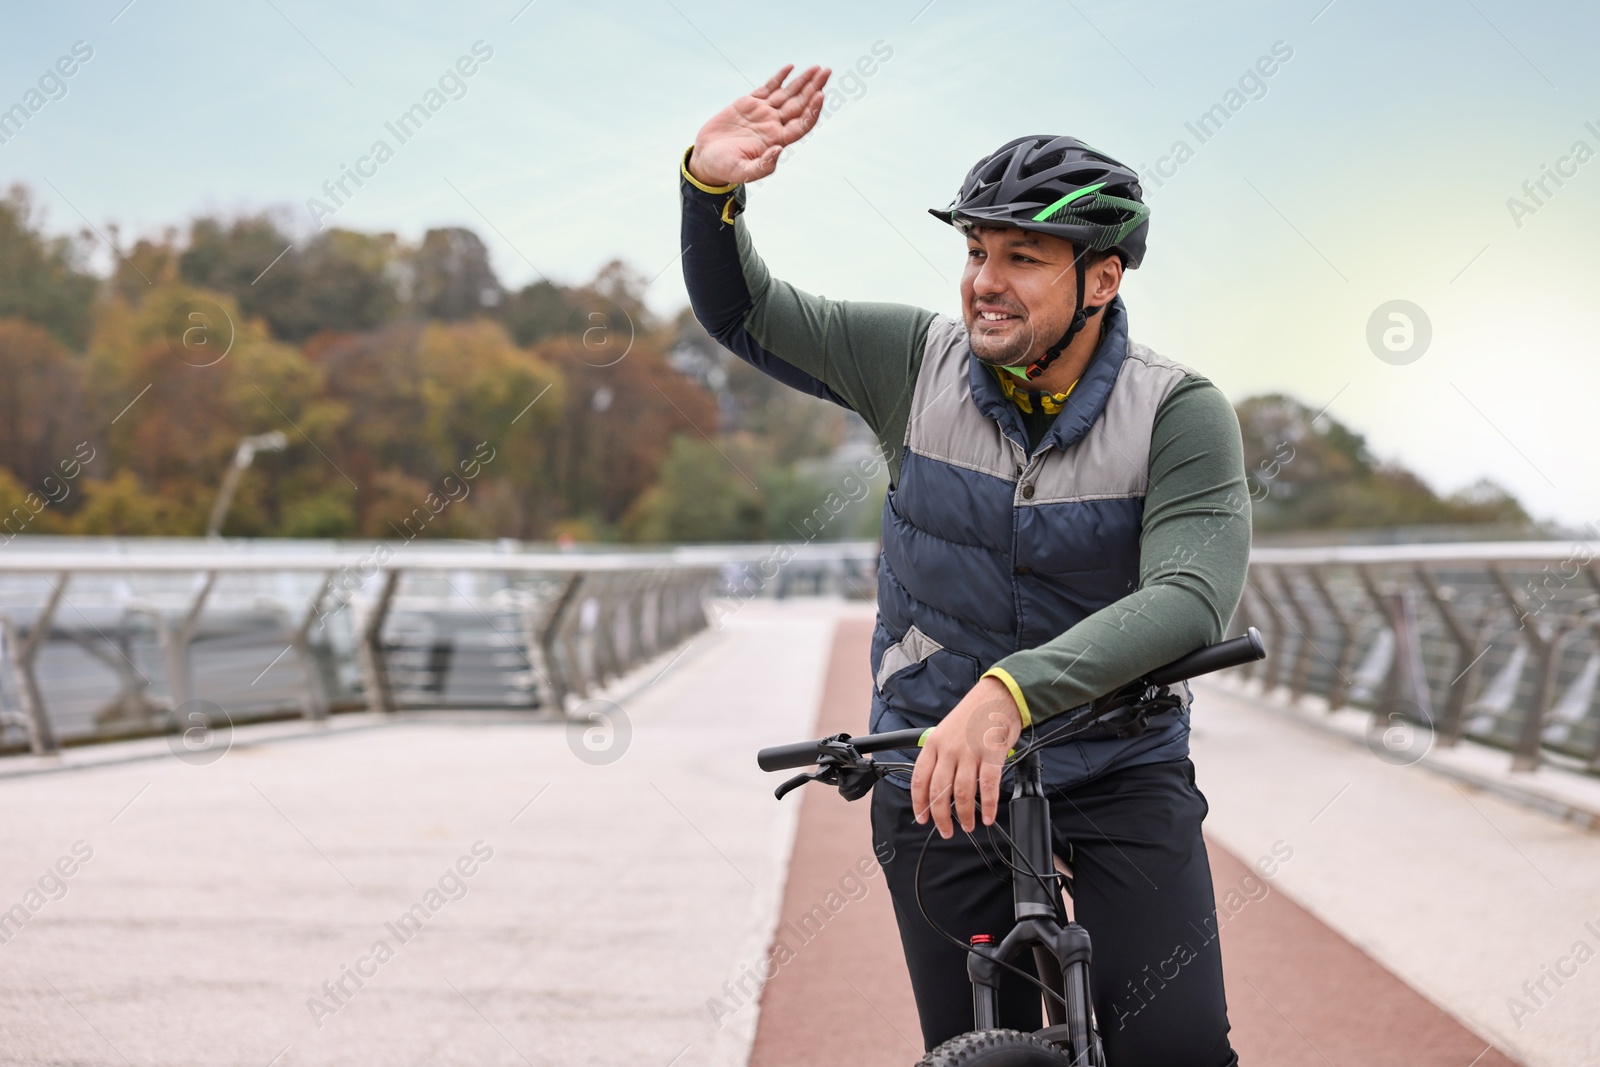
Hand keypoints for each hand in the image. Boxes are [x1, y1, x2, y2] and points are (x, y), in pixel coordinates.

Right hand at [687, 64, 830, 186]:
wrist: (707, 158)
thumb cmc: (725, 169)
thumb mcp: (742, 172)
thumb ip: (762, 166)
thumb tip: (778, 150)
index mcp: (776, 140)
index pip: (801, 124)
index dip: (812, 110)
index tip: (820, 95)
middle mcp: (774, 125)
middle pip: (800, 104)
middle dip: (814, 88)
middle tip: (826, 72)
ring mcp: (763, 113)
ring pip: (787, 93)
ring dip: (803, 81)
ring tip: (817, 68)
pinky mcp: (750, 103)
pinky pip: (768, 87)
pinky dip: (779, 77)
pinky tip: (790, 68)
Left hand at [910, 677, 1022, 838]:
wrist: (997, 696)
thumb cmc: (972, 715)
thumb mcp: (946, 731)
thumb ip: (940, 757)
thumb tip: (937, 787)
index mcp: (933, 744)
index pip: (919, 780)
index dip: (919, 803)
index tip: (922, 818)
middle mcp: (949, 750)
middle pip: (939, 792)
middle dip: (940, 817)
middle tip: (945, 830)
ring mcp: (970, 753)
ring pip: (963, 793)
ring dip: (965, 815)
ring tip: (967, 826)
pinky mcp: (991, 755)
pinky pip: (988, 787)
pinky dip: (989, 806)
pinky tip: (989, 817)